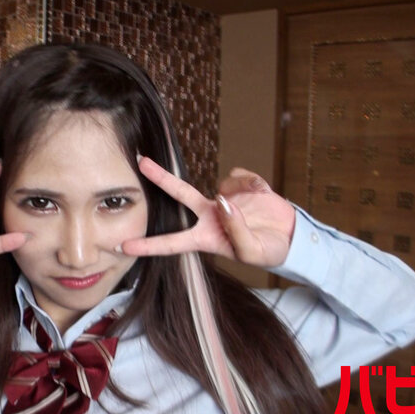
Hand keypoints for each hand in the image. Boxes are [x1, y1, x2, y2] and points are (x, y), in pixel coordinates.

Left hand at [120, 157, 295, 267]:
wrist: (290, 236)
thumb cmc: (267, 251)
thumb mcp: (252, 251)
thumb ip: (236, 230)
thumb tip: (222, 201)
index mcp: (206, 238)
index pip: (172, 242)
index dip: (148, 245)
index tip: (123, 245)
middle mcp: (209, 216)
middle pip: (179, 194)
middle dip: (160, 177)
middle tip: (140, 162)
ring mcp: (224, 198)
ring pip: (224, 185)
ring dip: (243, 190)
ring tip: (261, 200)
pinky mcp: (241, 185)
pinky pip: (243, 178)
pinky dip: (255, 185)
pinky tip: (263, 193)